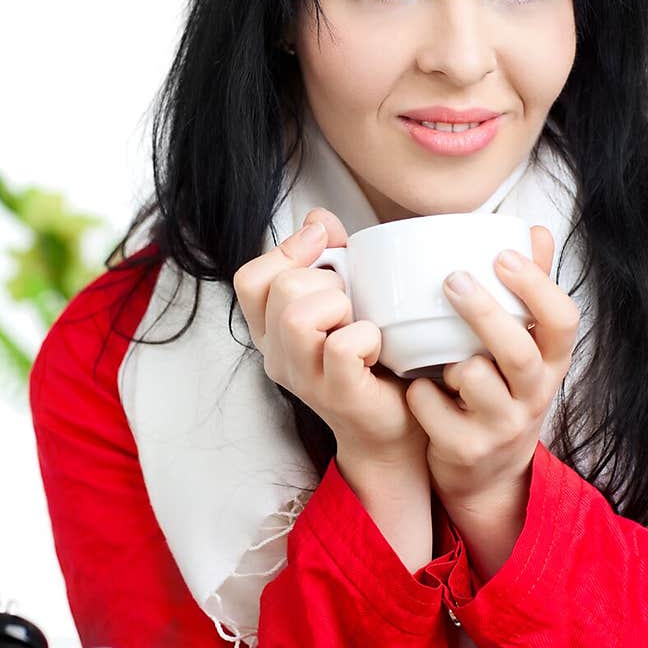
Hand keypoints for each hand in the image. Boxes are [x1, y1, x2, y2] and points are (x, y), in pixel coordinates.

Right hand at [233, 207, 429, 466]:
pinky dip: (368, 336)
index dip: (287, 251)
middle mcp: (278, 355)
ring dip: (341, 306)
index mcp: (272, 330)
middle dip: (327, 281)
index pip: (250, 278)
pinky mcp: (337, 394)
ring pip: (298, 315)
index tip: (326, 248)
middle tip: (353, 305)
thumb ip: (330, 258)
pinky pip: (342, 346)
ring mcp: (304, 378)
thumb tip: (318, 218)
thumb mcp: (347, 301)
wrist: (397, 429)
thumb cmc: (373, 361)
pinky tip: (377, 348)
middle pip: (281, 288)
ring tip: (359, 323)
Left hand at [404, 226, 579, 508]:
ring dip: (450, 361)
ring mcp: (501, 426)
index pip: (563, 321)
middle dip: (484, 312)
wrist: (486, 474)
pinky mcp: (466, 449)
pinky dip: (419, 393)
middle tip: (452, 279)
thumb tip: (538, 230)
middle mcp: (534, 396)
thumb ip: (529, 293)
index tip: (502, 256)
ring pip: (473, 378)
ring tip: (440, 358)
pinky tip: (419, 388)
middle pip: (517, 350)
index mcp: (551, 363)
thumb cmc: (502, 394)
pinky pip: (432, 407)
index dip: (537, 286)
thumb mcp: (526, 350)